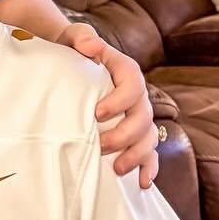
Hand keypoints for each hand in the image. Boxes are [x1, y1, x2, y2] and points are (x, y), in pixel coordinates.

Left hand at [60, 26, 157, 187]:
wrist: (69, 62)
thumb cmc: (72, 50)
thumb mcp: (74, 38)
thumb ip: (82, 37)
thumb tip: (91, 46)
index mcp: (125, 71)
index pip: (133, 84)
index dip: (119, 101)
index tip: (97, 113)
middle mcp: (137, 95)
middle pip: (142, 117)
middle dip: (123, 134)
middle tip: (99, 145)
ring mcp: (137, 116)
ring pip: (148, 137)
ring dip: (136, 154)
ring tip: (116, 168)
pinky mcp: (133, 133)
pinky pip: (149, 151)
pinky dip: (148, 167)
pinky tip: (142, 182)